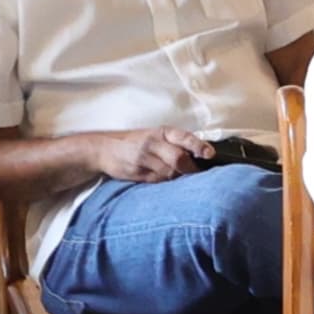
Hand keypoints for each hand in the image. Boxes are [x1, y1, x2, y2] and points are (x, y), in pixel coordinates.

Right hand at [94, 129, 211, 183]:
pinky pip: (158, 181)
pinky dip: (164, 181)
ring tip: (176, 174)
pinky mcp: (137, 172)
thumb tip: (201, 155)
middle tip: (195, 172)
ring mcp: (144, 158)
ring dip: (177, 176)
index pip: (183, 137)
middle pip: (178, 159)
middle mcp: (153, 143)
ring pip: (169, 173)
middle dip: (189, 168)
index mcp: (162, 131)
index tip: (209, 154)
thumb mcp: (155, 135)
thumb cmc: (135, 142)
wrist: (104, 148)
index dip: (198, 146)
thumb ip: (175, 143)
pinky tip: (162, 177)